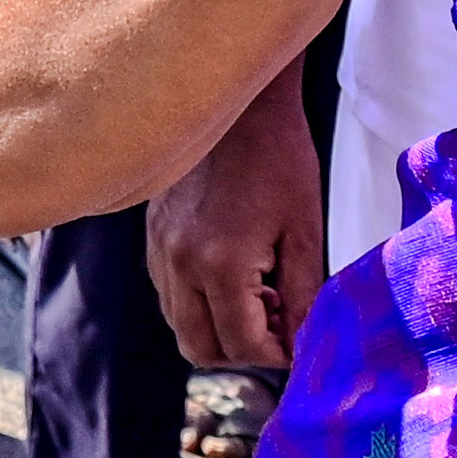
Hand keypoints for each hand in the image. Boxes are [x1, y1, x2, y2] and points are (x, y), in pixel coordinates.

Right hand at [147, 67, 329, 371]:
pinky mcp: (152, 235)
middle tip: (277, 322)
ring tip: (258, 292)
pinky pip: (168, 292)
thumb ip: (303, 295)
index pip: (241, 345)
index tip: (298, 342)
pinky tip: (231, 272)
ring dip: (218, 327)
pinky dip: (198, 302)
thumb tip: (302, 344)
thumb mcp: (304, 229)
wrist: (239, 102)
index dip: (276, 355)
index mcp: (220, 264)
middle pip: (199, 347)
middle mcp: (179, 263)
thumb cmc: (279, 157)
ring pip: (179, 324)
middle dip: (242, 351)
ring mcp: (159, 249)